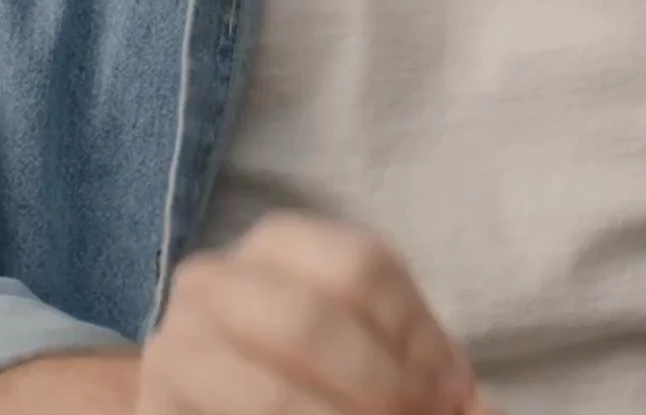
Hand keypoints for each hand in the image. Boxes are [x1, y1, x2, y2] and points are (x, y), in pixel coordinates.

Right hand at [138, 210, 494, 414]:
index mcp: (277, 247)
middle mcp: (213, 282)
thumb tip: (484, 412)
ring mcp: (175, 349)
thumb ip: (420, 373)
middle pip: (311, 323)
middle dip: (382, 390)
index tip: (457, 398)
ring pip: (273, 397)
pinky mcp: (160, 409)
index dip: (421, 339)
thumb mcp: (365, 359)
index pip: (362, 266)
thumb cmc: (305, 381)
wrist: (210, 407)